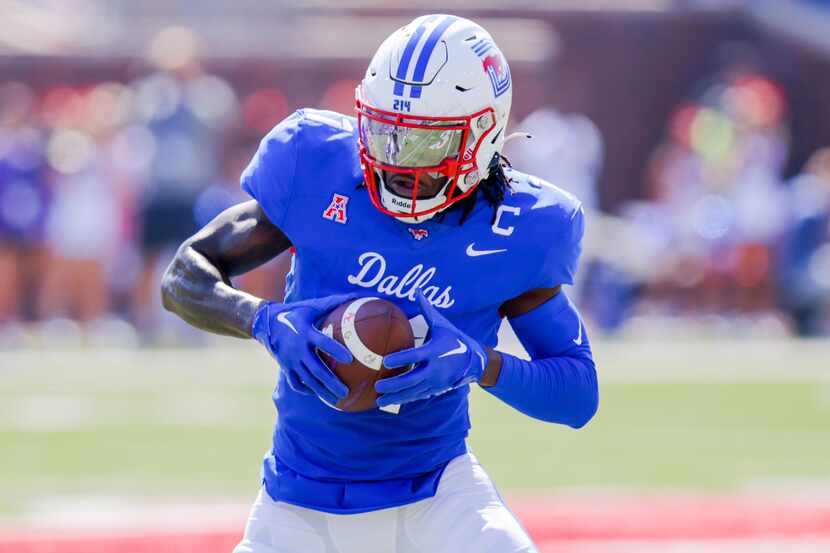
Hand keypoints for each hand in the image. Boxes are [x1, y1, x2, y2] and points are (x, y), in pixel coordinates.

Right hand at [251, 294, 356, 404]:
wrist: (266, 323)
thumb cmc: (296, 312)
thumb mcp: (312, 306)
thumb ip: (335, 302)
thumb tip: (359, 296)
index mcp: (305, 333)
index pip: (323, 343)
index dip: (335, 350)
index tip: (350, 359)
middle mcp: (298, 349)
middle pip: (316, 369)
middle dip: (331, 382)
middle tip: (346, 391)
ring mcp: (290, 360)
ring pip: (307, 380)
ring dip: (322, 391)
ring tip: (337, 400)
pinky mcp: (285, 367)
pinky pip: (296, 383)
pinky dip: (307, 389)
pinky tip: (319, 394)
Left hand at [376, 291, 486, 406]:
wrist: (474, 360)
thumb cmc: (454, 338)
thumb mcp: (442, 324)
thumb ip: (427, 310)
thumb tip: (417, 290)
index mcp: (435, 351)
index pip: (415, 356)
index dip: (401, 359)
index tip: (385, 361)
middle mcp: (435, 368)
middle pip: (412, 379)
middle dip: (394, 384)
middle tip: (378, 385)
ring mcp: (436, 381)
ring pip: (414, 391)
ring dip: (396, 396)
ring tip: (379, 400)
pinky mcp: (435, 389)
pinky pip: (417, 396)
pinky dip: (403, 400)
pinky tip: (389, 402)